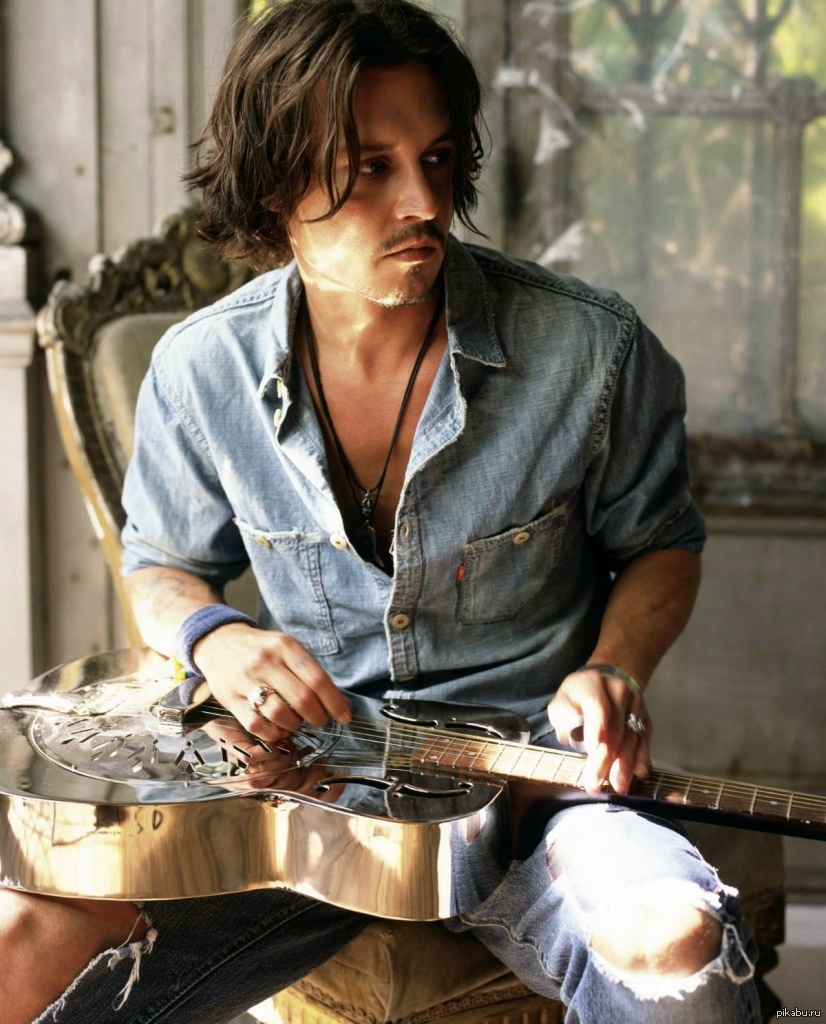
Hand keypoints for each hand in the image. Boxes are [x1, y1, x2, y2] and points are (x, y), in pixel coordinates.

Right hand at [192, 623, 350, 741]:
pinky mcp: (230, 698)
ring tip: (297, 723)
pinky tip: (278, 729)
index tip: (344, 717)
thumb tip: (338, 701)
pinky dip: (272, 733)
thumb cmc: (260, 648)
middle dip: (318, 716)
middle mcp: (266, 661)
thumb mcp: (285, 646)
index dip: (334, 702)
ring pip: (280, 713)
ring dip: (295, 725)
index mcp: (285, 646)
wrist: (218, 641)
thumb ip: (308, 670)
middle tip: (320, 721)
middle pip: (302, 698)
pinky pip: (256, 724)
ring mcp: (247, 680)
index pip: (317, 679)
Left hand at [547, 666, 650, 794]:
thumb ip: (563, 716)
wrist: (604, 683)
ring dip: (625, 763)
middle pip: (615, 728)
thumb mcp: (561, 703)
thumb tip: (572, 732)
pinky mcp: (645, 718)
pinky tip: (639, 772)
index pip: (597, 708)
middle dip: (606, 758)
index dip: (596, 730)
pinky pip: (644, 739)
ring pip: (631, 736)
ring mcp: (635, 705)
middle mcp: (618, 691)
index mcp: (593, 684)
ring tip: (619, 785)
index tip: (593, 751)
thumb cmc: (577, 699)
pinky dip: (641, 757)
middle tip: (598, 783)